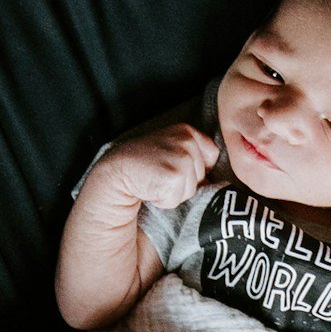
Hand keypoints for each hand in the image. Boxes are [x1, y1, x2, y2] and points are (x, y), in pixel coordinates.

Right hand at [94, 123, 220, 211]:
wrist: (116, 172)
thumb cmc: (143, 165)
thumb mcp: (171, 149)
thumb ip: (193, 155)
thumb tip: (214, 179)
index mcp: (187, 131)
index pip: (212, 155)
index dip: (195, 168)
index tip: (172, 166)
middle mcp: (187, 141)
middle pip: (202, 175)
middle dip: (184, 181)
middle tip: (160, 174)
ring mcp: (182, 158)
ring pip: (192, 190)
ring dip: (174, 192)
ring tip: (155, 180)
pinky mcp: (174, 177)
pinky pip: (178, 199)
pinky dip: (165, 200)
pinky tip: (151, 188)